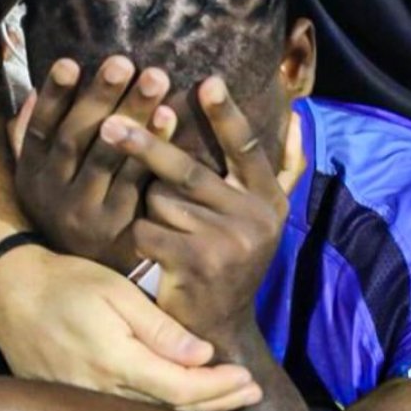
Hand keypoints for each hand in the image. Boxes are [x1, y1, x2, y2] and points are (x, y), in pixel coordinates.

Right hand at [0, 244, 263, 410]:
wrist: (10, 294)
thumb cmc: (65, 282)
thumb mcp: (115, 291)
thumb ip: (159, 327)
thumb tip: (202, 354)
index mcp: (114, 360)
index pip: (181, 388)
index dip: (219, 387)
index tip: (247, 376)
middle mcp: (101, 390)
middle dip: (217, 403)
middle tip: (251, 390)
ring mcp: (86, 402)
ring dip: (195, 410)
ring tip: (227, 396)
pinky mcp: (77, 404)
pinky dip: (164, 410)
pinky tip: (185, 400)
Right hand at [11, 56, 176, 269]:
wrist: (86, 283)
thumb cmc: (69, 212)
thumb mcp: (40, 180)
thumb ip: (32, 139)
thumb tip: (31, 94)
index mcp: (31, 176)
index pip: (38, 130)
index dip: (53, 97)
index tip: (69, 62)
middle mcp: (52, 195)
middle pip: (76, 138)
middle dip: (100, 96)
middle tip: (124, 61)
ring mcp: (86, 213)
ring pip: (108, 156)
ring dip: (133, 113)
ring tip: (156, 78)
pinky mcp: (120, 228)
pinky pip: (138, 180)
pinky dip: (154, 147)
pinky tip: (169, 117)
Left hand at [98, 77, 303, 343]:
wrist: (219, 330)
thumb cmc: (230, 261)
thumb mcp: (264, 218)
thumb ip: (283, 171)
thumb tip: (299, 117)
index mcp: (268, 201)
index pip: (246, 147)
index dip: (225, 114)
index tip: (207, 81)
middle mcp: (255, 218)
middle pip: (188, 170)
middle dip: (146, 145)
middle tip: (110, 123)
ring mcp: (227, 242)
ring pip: (161, 200)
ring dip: (149, 209)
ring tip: (163, 231)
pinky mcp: (196, 263)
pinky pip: (147, 229)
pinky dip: (138, 236)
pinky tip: (148, 253)